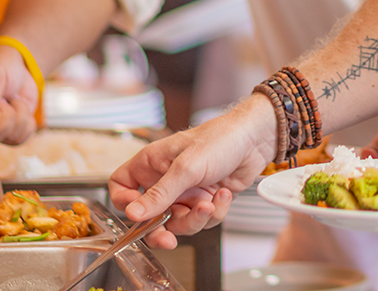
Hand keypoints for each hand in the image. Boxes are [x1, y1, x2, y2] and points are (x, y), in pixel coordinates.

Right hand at [107, 94, 277, 248]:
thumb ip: (160, 194)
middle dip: (161, 229)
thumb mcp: (186, 168)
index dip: (125, 203)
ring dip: (196, 218)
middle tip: (169, 239)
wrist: (256, 139)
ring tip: (208, 203)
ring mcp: (185, 192)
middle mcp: (165, 179)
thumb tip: (133, 214)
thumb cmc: (220, 139)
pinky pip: (202, 220)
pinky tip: (224, 194)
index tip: (137, 214)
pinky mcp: (204, 201)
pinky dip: (215, 212)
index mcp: (151, 164)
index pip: (121, 187)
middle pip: (149, 216)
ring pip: (178, 223)